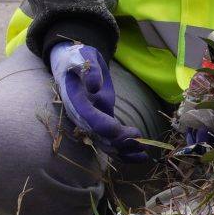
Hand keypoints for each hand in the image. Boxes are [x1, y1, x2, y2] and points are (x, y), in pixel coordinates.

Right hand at [46, 42, 148, 162]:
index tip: (127, 132)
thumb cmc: (78, 58)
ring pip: (105, 142)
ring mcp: (90, 120)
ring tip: (143, 156)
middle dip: (120, 143)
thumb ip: (89, 71)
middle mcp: (82, 115)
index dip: (108, 128)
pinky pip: (110, 140)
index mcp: (76, 101)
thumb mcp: (83, 57)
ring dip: (124, 151)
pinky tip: (139, 157)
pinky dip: (124, 150)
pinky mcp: (100, 121)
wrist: (70, 62)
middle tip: (140, 143)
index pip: (92, 120)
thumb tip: (94, 86)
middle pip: (100, 136)